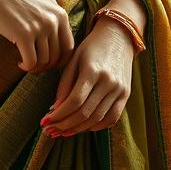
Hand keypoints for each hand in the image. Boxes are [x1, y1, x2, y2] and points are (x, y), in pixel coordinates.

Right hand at [0, 0, 74, 73]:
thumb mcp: (42, 2)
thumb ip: (54, 18)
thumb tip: (61, 41)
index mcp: (60, 13)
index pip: (68, 46)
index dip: (60, 60)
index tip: (50, 64)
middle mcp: (53, 20)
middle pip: (57, 56)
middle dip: (47, 66)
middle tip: (36, 66)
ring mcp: (39, 27)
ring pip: (44, 61)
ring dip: (35, 68)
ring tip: (26, 64)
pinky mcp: (24, 35)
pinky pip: (31, 61)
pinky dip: (26, 67)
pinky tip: (20, 63)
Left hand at [42, 20, 135, 136]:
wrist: (118, 37)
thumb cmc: (91, 47)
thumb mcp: (73, 60)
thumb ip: (64, 85)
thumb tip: (55, 109)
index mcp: (92, 70)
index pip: (74, 101)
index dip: (58, 115)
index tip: (44, 122)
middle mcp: (108, 82)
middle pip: (85, 113)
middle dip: (64, 125)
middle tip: (50, 131)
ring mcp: (119, 89)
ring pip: (97, 119)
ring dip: (78, 129)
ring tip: (62, 132)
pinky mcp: (126, 94)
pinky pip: (112, 118)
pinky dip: (96, 127)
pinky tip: (82, 127)